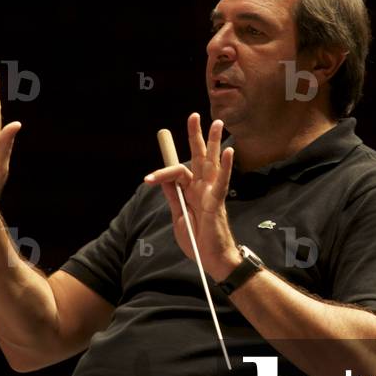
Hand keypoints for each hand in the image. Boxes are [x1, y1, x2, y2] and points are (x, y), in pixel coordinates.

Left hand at [144, 113, 241, 281]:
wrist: (212, 260)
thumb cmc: (198, 241)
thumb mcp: (178, 217)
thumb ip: (173, 197)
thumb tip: (163, 180)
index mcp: (191, 191)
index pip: (177, 171)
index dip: (162, 171)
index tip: (147, 179)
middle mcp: (202, 187)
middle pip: (198, 157)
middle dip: (195, 136)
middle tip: (194, 115)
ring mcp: (211, 192)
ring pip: (211, 162)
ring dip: (213, 142)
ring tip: (217, 123)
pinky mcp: (217, 201)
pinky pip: (221, 182)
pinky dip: (225, 167)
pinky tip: (228, 151)